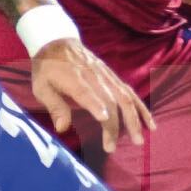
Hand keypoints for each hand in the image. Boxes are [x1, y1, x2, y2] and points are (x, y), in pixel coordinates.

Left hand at [28, 40, 152, 152]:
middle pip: (109, 100)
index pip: (87, 92)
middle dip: (113, 125)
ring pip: (125, 97)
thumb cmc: (47, 69)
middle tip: (110, 147)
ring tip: (139, 140)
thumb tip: (62, 128)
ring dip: (134, 119)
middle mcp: (93, 76)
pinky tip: (149, 124)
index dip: (96, 105)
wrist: (58, 42)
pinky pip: (130, 93)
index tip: (103, 119)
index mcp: (74, 79)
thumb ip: (54, 106)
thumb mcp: (41, 86)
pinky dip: (141, 108)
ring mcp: (106, 76)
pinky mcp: (113, 77)